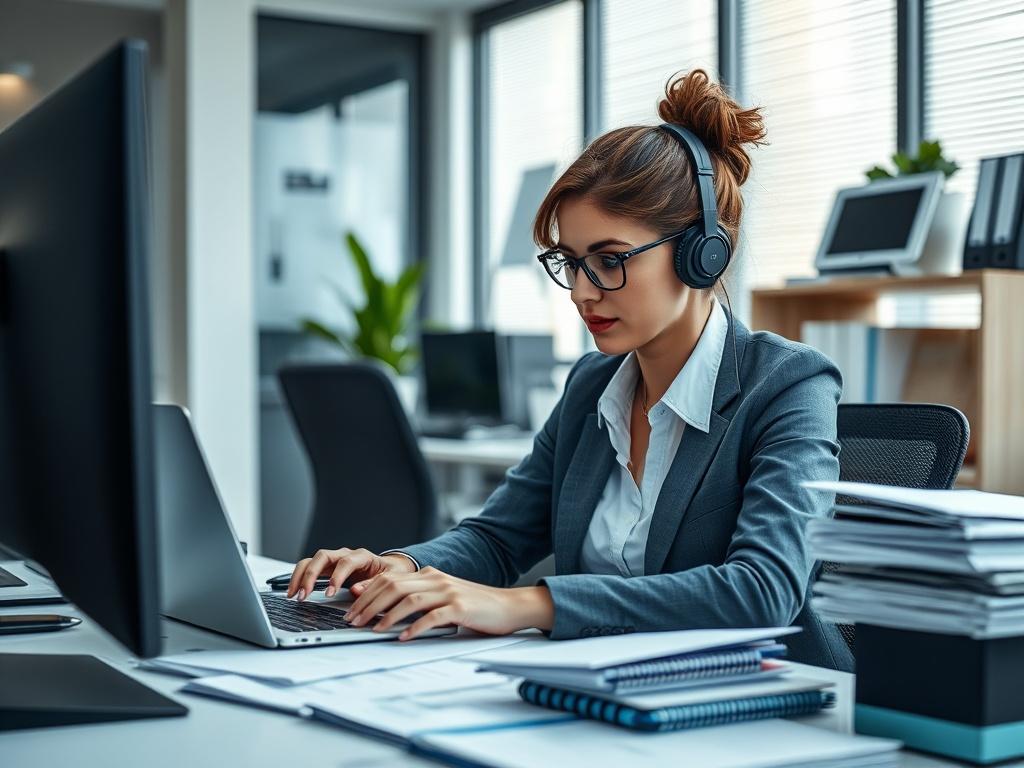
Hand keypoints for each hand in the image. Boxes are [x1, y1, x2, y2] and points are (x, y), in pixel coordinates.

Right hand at [287, 548, 415, 599]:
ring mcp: (335, 560)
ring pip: (312, 560)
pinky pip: (309, 568)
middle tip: (304, 594)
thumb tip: (355, 591)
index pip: (346, 562)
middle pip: (322, 557)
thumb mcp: (389, 580)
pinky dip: (299, 578)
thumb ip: (372, 585)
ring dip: (300, 576)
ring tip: (293, 594)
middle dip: (311, 575)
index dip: (336, 577)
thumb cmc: (390, 574)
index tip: (329, 594)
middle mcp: (345, 555)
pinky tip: (294, 591)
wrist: (390, 569)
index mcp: (363, 556)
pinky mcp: (327, 568)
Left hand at [344, 566, 554, 640]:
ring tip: (372, 629)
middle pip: (393, 586)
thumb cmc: (475, 606)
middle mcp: (436, 579)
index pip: (389, 579)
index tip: (351, 608)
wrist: (509, 606)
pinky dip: (415, 627)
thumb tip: (386, 609)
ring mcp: (448, 592)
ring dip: (386, 616)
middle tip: (354, 620)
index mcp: (429, 575)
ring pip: (408, 600)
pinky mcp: (460, 607)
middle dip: (368, 604)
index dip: (367, 593)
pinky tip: (404, 637)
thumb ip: (418, 598)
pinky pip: (432, 617)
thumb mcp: (443, 597)